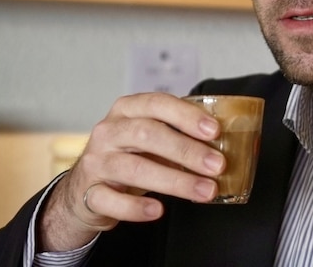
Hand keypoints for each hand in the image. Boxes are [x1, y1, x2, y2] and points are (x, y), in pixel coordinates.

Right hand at [38, 92, 225, 250]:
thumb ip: (180, 135)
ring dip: (175, 180)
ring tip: (205, 191)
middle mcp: (108, 132)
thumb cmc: (129, 157)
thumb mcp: (151, 139)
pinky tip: (158, 210)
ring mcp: (96, 162)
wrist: (85, 189)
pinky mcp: (88, 194)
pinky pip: (110, 200)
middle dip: (186, 150)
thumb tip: (227, 141)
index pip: (157, 103)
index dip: (186, 116)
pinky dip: (136, 207)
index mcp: (126, 110)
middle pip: (147, 134)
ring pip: (133, 168)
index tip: (214, 131)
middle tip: (217, 165)